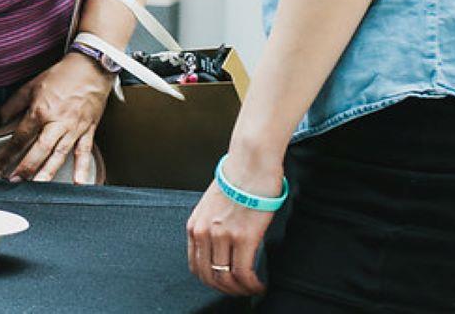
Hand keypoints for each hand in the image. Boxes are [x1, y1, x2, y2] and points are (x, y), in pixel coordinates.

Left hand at [0, 55, 112, 182]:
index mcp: (40, 111)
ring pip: (59, 154)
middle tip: (14, 182)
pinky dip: (82, 168)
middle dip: (25, 168)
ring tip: (38, 187)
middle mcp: (56, 122)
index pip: (19, 138)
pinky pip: (84, 151)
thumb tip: (0, 119)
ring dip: (48, 172)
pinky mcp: (88, 130)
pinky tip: (78, 183)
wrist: (90, 67)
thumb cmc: (62, 75)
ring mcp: (73, 128)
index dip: (6, 155)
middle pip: (39, 150)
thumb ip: (13, 104)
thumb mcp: (31, 85)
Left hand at [186, 150, 280, 297]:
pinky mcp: (243, 236)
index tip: (225, 284)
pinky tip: (260, 284)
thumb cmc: (237, 180)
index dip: (211, 281)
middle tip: (241, 291)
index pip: (195, 266)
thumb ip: (212, 226)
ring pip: (226, 279)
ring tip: (252, 289)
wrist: (250, 163)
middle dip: (225, 290)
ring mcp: (222, 235)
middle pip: (208, 277)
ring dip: (241, 290)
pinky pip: (243, 272)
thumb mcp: (212, 206)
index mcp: (194, 225)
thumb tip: (221, 246)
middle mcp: (203, 232)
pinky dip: (252, 285)